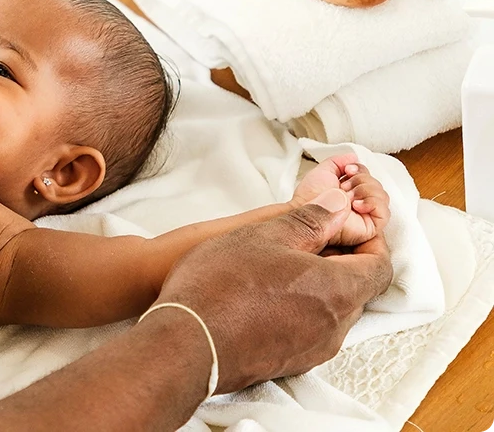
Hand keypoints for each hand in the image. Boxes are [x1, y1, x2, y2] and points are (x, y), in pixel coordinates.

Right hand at [155, 189, 392, 393]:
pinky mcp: (290, 363)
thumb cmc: (221, 286)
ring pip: (331, 311)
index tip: (344, 226)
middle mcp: (336, 326)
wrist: (186, 344)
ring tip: (277, 269)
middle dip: (339, 263)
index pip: (380, 264)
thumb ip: (310, 219)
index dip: (368, 240)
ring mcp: (313, 350)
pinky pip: (308, 332)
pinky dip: (298, 311)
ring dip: (316, 288)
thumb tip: (338, 205)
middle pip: (356, 288)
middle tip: (306, 242)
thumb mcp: (264, 235)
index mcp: (338, 289)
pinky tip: (262, 298)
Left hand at [290, 155, 390, 246]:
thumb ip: (338, 162)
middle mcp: (359, 201)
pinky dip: (372, 203)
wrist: (305, 210)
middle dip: (360, 180)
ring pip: (383, 195)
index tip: (348, 170)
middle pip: (377, 183)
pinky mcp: (370, 227)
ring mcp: (365, 214)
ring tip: (348, 197)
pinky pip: (385, 212)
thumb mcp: (324, 171)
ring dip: (364, 190)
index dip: (360, 169)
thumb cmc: (309, 195)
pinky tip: (356, 205)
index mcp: (351, 190)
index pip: (368, 175)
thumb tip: (353, 157)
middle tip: (343, 187)